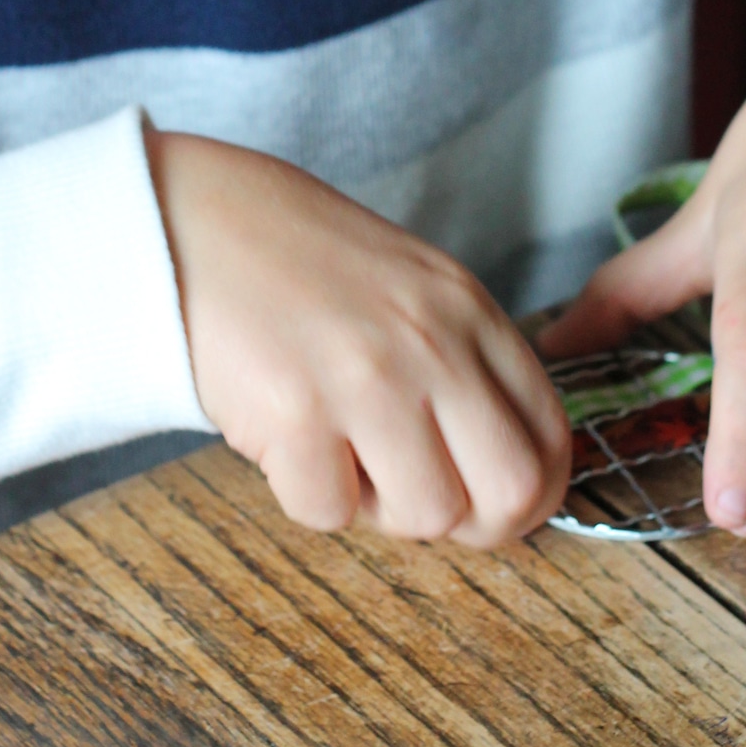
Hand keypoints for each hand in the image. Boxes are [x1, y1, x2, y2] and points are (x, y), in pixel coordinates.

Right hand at [144, 128, 570, 545]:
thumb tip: (508, 479)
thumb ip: (463, 364)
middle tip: (418, 499)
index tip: (489, 502)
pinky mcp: (295, 414)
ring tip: (340, 450)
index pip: (550, 436)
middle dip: (472, 524)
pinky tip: (286, 436)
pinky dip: (306, 494)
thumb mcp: (411, 287)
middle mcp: (431, 342)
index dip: (530, 494)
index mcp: (467, 309)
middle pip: (512, 492)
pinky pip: (329, 512)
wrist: (194, 222)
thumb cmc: (301, 264)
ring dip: (379, 507)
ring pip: (425, 517)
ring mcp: (366, 378)